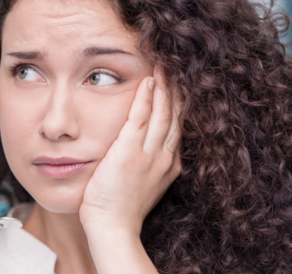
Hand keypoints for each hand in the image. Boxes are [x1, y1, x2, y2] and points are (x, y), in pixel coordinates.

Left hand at [80, 71, 181, 235]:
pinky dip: (145, 97)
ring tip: (163, 65)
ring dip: (163, 86)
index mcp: (169, 163)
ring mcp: (149, 154)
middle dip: (175, 88)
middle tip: (174, 66)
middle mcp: (164, 156)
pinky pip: (140, 117)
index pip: (176, 125)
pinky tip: (147, 80)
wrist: (113, 227)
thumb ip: (147, 162)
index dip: (178, 103)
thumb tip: (143, 148)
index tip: (177, 85)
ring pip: (161, 112)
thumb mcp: (144, 183)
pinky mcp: (130, 152)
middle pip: (174, 114)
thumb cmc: (122, 207)